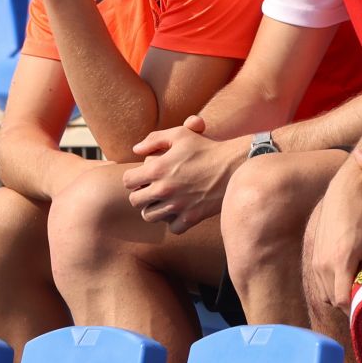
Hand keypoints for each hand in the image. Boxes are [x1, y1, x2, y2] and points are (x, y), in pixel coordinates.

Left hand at [123, 114, 240, 233]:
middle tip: (152, 189)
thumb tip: (135, 150)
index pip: (127, 181)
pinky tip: (180, 210)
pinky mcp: (190, 218)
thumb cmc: (206, 148)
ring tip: (164, 200)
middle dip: (141, 194)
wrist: (234, 165)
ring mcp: (177, 206)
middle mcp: (164, 190)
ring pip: (149, 217)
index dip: (133, 178)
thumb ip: (154, 139)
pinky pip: (172, 228)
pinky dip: (174, 222)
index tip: (142, 176)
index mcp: (158, 169)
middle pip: (135, 201)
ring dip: (154, 209)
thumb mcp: (180, 134)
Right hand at [306, 160, 361, 314]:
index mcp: (341, 260)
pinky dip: (331, 286)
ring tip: (357, 287)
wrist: (343, 192)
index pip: (342, 300)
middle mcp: (323, 263)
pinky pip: (319, 282)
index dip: (355, 309)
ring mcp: (315, 259)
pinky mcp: (313, 255)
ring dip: (339, 295)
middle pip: (333, 300)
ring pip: (324, 293)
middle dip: (349, 303)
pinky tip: (346, 276)